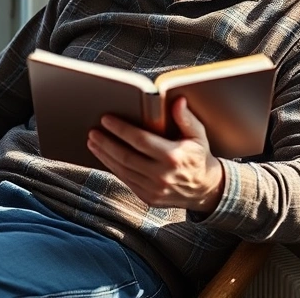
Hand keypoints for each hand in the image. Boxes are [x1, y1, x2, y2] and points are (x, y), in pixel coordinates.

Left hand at [87, 97, 223, 211]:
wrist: (206, 189)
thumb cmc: (198, 157)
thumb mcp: (198, 136)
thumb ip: (186, 118)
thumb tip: (177, 101)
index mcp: (173, 157)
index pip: (140, 140)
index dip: (121, 129)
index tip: (106, 120)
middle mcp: (162, 175)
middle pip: (126, 156)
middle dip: (106, 143)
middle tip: (93, 132)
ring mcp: (154, 189)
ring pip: (122, 170)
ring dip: (104, 155)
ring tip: (93, 142)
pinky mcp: (148, 198)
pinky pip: (126, 180)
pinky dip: (113, 168)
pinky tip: (105, 157)